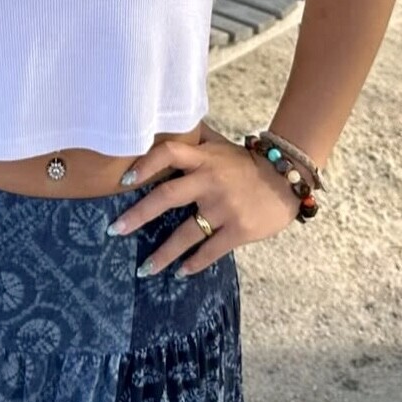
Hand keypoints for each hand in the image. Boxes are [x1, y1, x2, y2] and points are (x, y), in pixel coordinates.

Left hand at [111, 123, 299, 278]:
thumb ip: (195, 143)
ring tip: (144, 269)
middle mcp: (211, 181)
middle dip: (138, 215)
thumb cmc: (246, 164)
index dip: (146, 164)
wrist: (287, 179)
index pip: (169, 153)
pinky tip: (180, 273)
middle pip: (167, 197)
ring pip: (187, 233)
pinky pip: (211, 250)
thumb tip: (163, 128)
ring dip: (163, 254)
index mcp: (204, 159)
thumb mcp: (220, 147)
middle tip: (114, 230)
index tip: (124, 180)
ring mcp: (225, 207)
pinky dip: (194, 263)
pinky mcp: (239, 229)